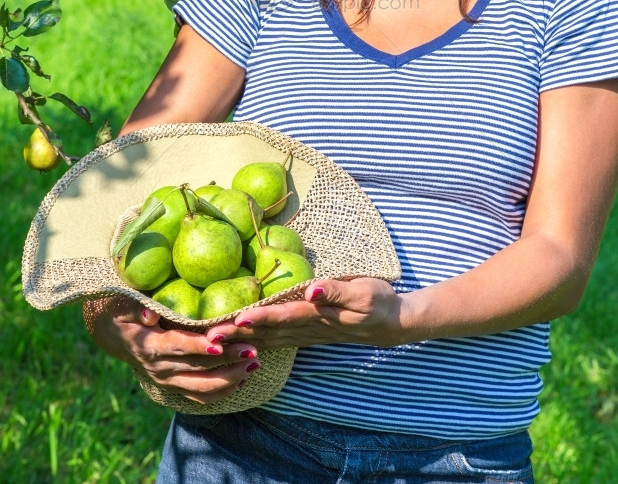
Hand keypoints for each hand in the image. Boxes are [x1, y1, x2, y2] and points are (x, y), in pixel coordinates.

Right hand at [83, 297, 260, 404]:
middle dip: (226, 361)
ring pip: (201, 388)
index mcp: (150, 346)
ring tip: (253, 365)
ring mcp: (167, 380)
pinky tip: (242, 380)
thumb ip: (138, 308)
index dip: (199, 347)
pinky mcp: (174, 386)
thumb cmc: (122, 312)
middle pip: (197, 368)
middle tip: (252, 351)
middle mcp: (159, 368)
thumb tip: (151, 314)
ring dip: (229, 379)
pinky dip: (221, 391)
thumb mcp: (124, 305)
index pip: (178, 346)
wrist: (113, 335)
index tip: (220, 345)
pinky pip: (199, 396)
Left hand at [204, 278, 406, 351]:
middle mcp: (309, 328)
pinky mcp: (307, 333)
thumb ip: (337, 291)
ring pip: (269, 339)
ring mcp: (307, 334)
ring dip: (242, 341)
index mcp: (320, 316)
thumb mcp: (364, 291)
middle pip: (268, 332)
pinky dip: (255, 342)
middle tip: (208, 337)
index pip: (285, 316)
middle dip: (239, 335)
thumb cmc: (378, 301)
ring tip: (214, 342)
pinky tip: (238, 344)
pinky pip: (276, 341)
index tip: (236, 319)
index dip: (261, 317)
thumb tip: (312, 290)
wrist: (392, 322)